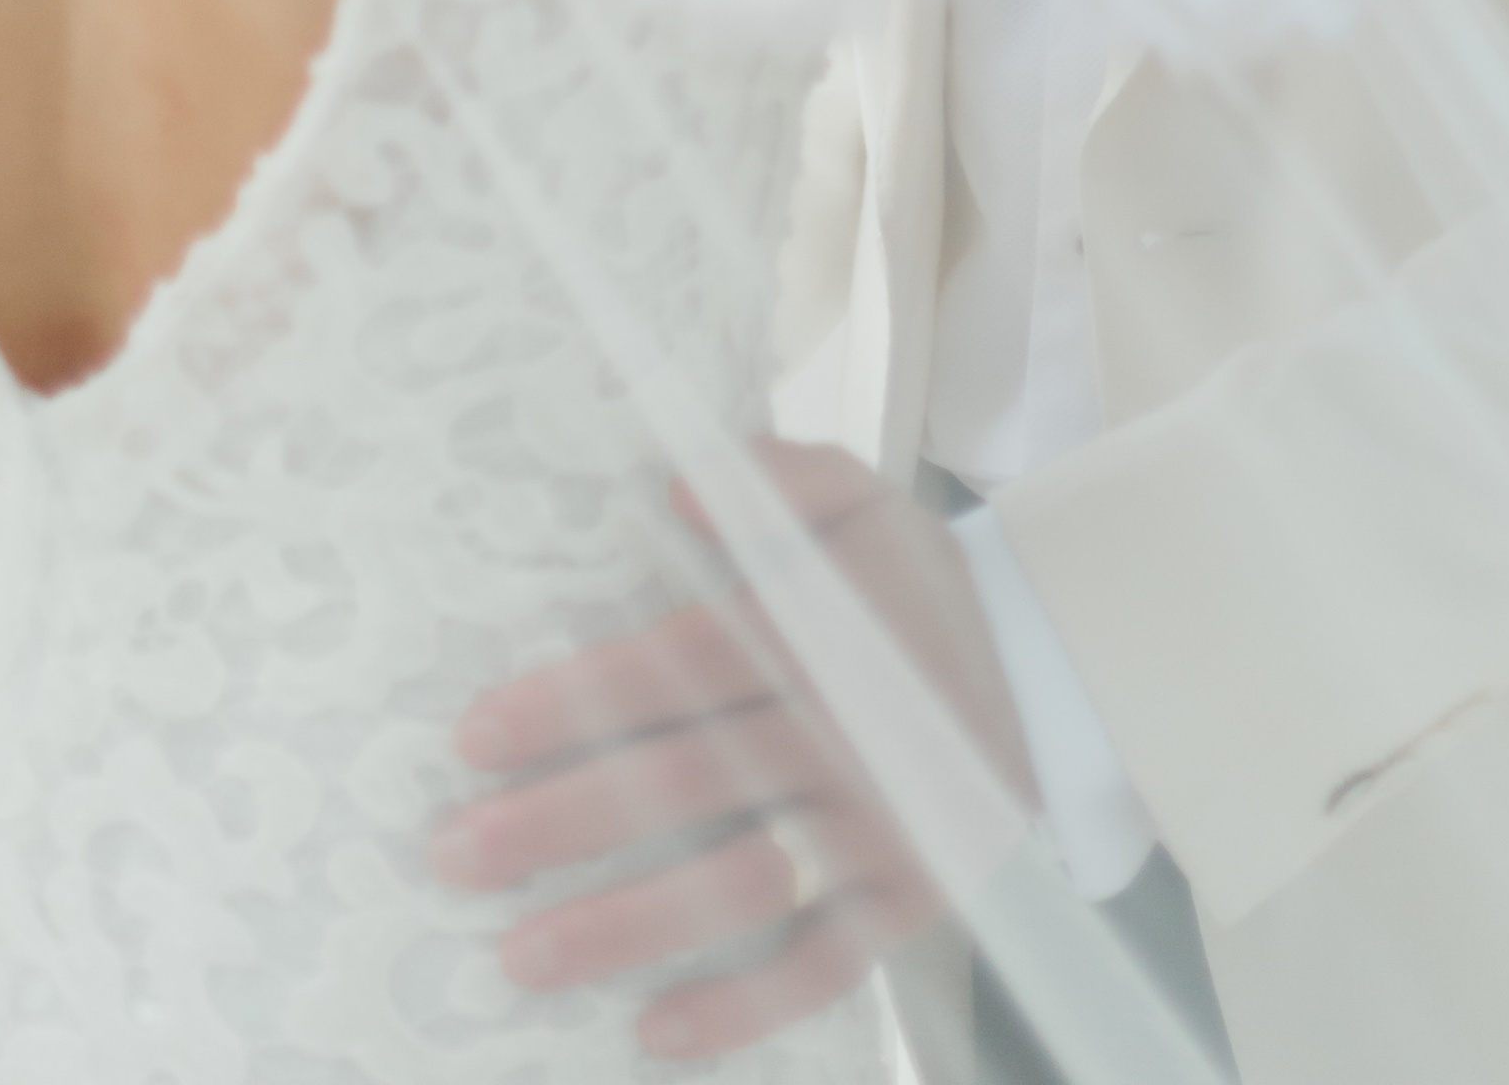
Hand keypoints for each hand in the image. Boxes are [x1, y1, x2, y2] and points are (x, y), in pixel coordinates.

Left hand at [437, 443, 1033, 1058]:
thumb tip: (678, 484)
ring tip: (522, 958)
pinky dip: (745, 1006)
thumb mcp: (863, 497)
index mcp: (818, 631)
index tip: (473, 737)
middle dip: (562, 822)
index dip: (577, 700)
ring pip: (743, 885)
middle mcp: (845, 731)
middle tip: (456, 856)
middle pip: (688, 780)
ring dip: (627, 927)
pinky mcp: (913, 898)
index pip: (681, 664)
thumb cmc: (914, 584)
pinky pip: (825, 967)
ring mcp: (882, 824)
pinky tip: (655, 1031)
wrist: (1052, 664)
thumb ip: (777, 478)